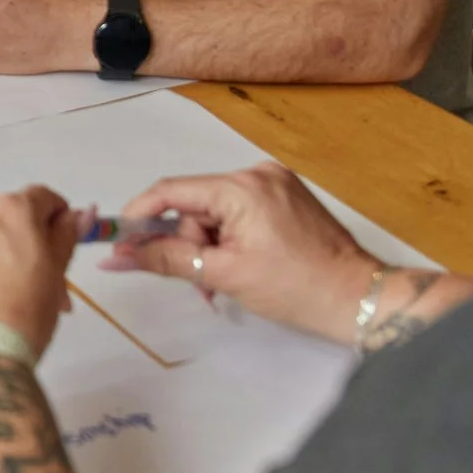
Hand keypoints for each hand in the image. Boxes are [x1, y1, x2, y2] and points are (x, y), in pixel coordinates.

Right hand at [101, 163, 376, 342]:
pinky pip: (239, 212)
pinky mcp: (286, 195)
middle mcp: (256, 173)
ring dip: (209, 246)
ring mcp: (274, 182)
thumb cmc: (294, 289)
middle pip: (195, 204)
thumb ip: (165, 259)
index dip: (140, 216)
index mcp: (242, 187)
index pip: (172, 191)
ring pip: (216, 211)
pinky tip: (238, 265)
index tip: (120, 242)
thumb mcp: (224, 275)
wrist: (358, 299)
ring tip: (222, 283)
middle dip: (188, 243)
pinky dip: (229, 239)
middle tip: (198, 284)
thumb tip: (114, 256)